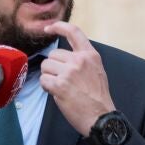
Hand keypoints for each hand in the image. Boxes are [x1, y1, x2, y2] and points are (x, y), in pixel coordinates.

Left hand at [39, 21, 115, 137]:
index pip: (73, 31)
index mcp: (90, 55)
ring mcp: (70, 72)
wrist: (101, 117)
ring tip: (61, 87)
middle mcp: (80, 60)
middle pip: (53, 55)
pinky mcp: (60, 85)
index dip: (58, 26)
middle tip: (63, 80)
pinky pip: (44, 80)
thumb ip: (83, 60)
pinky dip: (46, 87)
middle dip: (53, 67)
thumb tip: (64, 55)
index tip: (49, 28)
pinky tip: (56, 93)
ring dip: (49, 77)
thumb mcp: (97, 70)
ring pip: (46, 66)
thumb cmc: (98, 97)